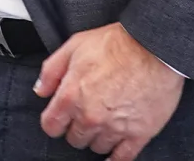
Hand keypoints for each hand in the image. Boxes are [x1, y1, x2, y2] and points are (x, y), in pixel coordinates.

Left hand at [36, 23, 183, 159]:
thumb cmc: (116, 44)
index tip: (60, 117)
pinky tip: (115, 151)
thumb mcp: (74, 46)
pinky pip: (122, 158)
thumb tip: (40, 90)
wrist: (153, 47)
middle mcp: (90, 117)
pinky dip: (116, 158)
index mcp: (71, 96)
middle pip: (74, 139)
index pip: (51, 126)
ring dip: (98, 137)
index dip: (55, 121)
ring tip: (105, 122)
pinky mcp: (139, 134)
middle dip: (77, 128)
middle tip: (86, 114)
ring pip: (97, 147)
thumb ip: (52, 70)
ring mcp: (114, 128)